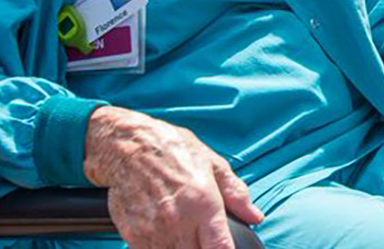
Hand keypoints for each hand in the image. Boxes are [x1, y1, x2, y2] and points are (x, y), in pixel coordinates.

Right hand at [84, 106, 263, 248]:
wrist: (127, 145)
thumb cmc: (172, 149)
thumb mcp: (211, 162)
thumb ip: (236, 192)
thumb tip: (255, 216)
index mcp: (204, 203)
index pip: (221, 248)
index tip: (225, 248)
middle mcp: (179, 221)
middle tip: (203, 237)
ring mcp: (155, 230)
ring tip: (184, 235)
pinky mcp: (134, 234)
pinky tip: (165, 236)